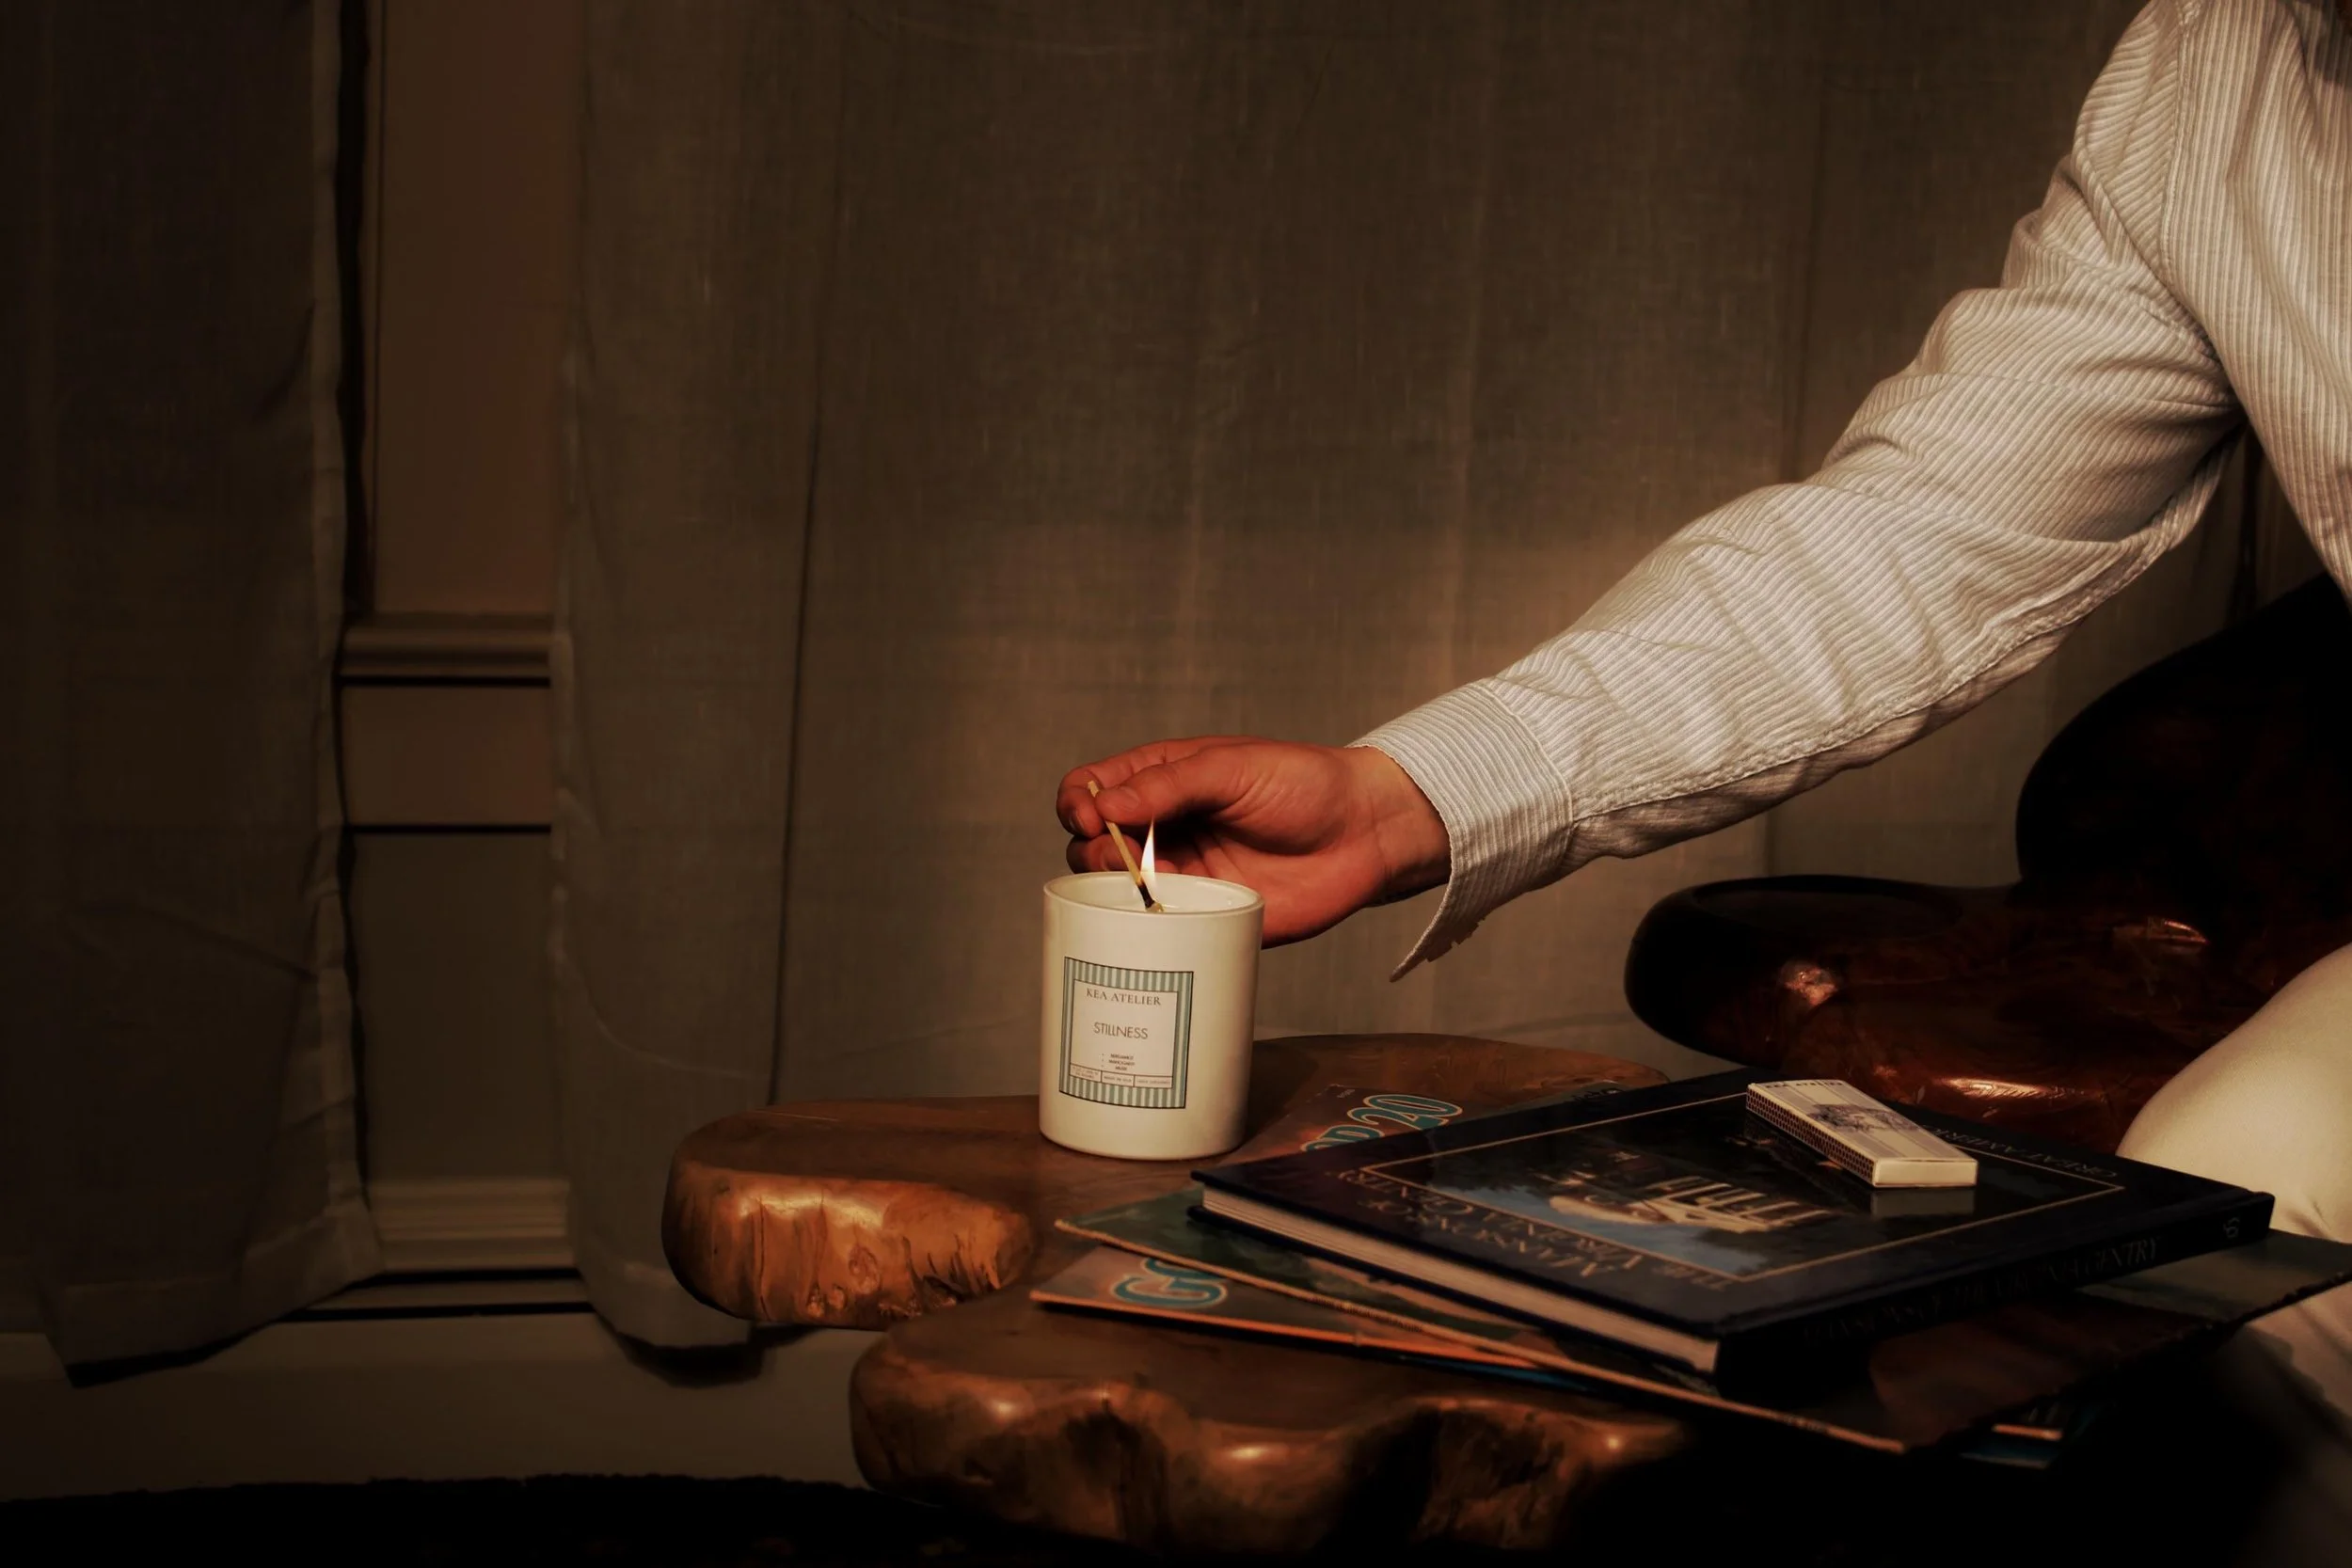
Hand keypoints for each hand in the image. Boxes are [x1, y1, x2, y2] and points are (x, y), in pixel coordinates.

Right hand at [1056, 737, 1449, 944]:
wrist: (1365, 832)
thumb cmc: (1303, 784)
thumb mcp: (1231, 767)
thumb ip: (1167, 784)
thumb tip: (1103, 805)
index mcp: (1161, 782)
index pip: (1090, 790)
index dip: (1077, 803)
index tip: (1091, 816)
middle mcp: (1163, 829)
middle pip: (1090, 846)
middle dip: (1093, 853)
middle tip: (1127, 856)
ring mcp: (1183, 875)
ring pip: (1116, 893)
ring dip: (1117, 891)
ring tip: (1157, 882)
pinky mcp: (1207, 916)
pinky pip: (1160, 930)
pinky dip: (1150, 927)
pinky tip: (1171, 914)